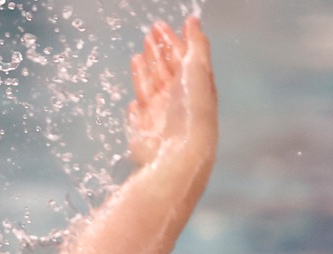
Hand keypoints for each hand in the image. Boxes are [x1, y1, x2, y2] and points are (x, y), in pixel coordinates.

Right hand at [125, 16, 217, 173]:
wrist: (176, 153)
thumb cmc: (191, 110)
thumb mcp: (198, 69)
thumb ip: (196, 44)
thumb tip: (194, 21)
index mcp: (196, 86)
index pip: (184, 58)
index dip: (173, 41)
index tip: (160, 25)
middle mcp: (179, 100)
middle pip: (168, 70)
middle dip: (159, 51)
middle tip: (149, 33)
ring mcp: (161, 115)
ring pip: (152, 86)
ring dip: (146, 69)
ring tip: (139, 53)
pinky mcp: (144, 129)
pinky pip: (139, 110)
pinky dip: (137, 101)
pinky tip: (134, 95)